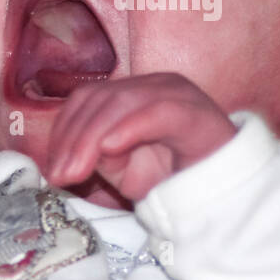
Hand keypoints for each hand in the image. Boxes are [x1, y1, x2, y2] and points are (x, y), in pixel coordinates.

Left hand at [44, 73, 237, 200]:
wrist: (226, 194)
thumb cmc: (175, 178)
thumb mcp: (125, 169)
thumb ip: (98, 156)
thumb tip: (68, 157)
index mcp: (135, 92)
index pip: (86, 98)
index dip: (63, 131)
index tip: (53, 170)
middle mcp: (155, 84)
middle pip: (98, 98)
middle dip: (72, 139)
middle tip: (60, 178)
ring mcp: (177, 94)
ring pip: (122, 103)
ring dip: (91, 139)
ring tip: (78, 172)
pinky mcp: (196, 112)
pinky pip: (158, 113)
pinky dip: (130, 128)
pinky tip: (109, 149)